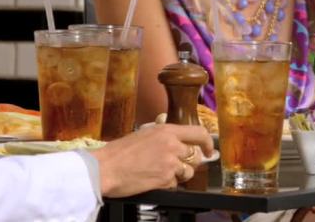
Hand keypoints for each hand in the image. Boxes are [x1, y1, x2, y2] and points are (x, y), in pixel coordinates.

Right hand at [89, 124, 212, 196]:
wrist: (106, 168)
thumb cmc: (118, 152)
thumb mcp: (143, 134)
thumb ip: (163, 136)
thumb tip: (176, 141)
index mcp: (166, 131)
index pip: (198, 133)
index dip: (207, 143)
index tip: (208, 149)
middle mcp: (171, 145)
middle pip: (194, 156)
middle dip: (187, 163)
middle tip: (174, 165)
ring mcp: (170, 164)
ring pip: (187, 172)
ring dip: (178, 175)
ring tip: (160, 172)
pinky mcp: (166, 180)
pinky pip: (175, 184)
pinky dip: (167, 184)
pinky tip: (153, 179)